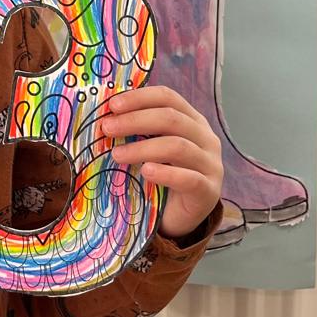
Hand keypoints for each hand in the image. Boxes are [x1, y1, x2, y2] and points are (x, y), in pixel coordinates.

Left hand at [100, 85, 222, 240]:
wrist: (178, 218)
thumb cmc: (161, 177)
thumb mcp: (151, 149)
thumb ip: (138, 132)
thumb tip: (106, 116)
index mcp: (192, 121)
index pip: (168, 97)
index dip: (140, 98)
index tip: (112, 105)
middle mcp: (206, 138)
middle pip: (172, 119)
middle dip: (135, 120)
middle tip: (107, 128)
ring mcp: (211, 165)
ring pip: (178, 147)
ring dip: (143, 148)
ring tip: (117, 155)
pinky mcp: (209, 191)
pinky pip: (188, 179)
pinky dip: (165, 173)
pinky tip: (146, 172)